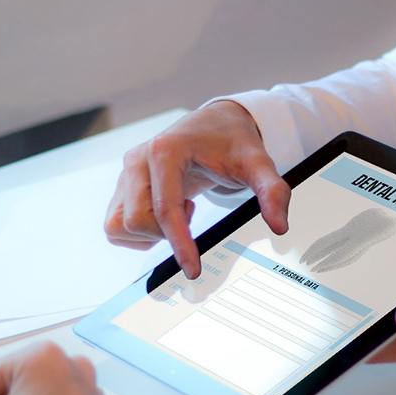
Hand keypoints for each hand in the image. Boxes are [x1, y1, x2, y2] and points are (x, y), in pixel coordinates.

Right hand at [104, 100, 290, 277]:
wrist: (216, 124)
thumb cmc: (233, 142)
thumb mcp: (258, 163)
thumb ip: (272, 191)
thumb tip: (279, 226)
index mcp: (165, 151)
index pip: (165, 209)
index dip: (179, 244)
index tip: (194, 270)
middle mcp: (138, 160)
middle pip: (136, 220)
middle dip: (166, 233)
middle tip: (193, 214)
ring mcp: (126, 173)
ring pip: (119, 225)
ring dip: (149, 233)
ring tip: (180, 211)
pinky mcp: (122, 185)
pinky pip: (116, 225)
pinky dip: (140, 232)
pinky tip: (167, 213)